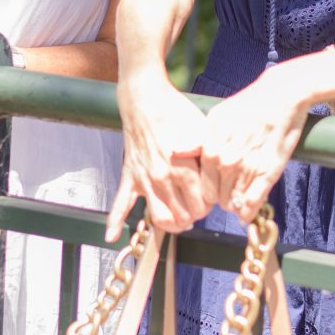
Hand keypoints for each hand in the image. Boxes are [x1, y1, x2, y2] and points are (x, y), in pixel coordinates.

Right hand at [106, 73, 213, 240]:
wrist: (146, 99)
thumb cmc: (176, 112)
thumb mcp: (203, 132)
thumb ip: (212, 158)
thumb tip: (222, 179)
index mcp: (184, 168)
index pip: (203, 205)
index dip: (211, 204)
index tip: (211, 197)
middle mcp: (163, 178)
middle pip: (184, 216)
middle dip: (194, 215)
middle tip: (198, 206)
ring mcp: (144, 179)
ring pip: (159, 218)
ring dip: (172, 224)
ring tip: (180, 220)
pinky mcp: (130, 176)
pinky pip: (120, 203)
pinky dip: (115, 221)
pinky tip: (112, 236)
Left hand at [201, 67, 308, 224]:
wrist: (280, 96)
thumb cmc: (248, 107)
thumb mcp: (216, 119)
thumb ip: (196, 141)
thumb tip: (173, 153)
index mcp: (211, 149)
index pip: (203, 186)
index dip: (210, 190)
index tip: (217, 188)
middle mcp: (226, 161)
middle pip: (218, 198)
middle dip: (223, 199)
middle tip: (231, 193)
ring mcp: (247, 168)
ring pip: (235, 203)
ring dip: (237, 204)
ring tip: (242, 197)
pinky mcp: (268, 173)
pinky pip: (253, 203)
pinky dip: (250, 211)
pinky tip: (249, 210)